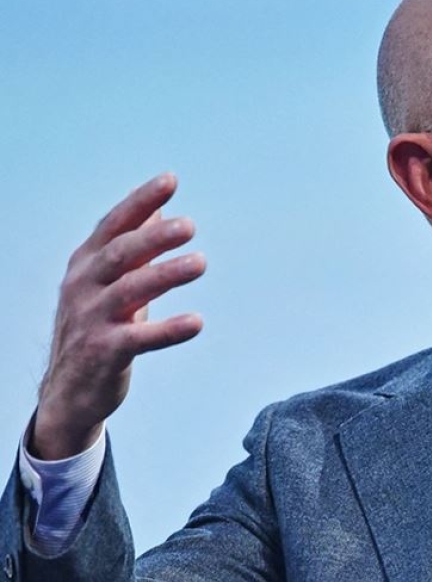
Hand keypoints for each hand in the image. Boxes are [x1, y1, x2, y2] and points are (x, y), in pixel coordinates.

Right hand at [32, 173, 205, 459]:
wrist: (70, 390)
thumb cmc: (97, 327)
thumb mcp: (108, 283)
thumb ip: (132, 248)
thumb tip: (158, 209)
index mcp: (85, 264)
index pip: (114, 225)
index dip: (140, 202)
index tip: (170, 180)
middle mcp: (83, 287)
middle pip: (120, 254)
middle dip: (153, 237)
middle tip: (190, 226)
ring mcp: (90, 320)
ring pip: (129, 291)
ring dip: (166, 275)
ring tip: (201, 262)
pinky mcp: (103, 353)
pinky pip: (138, 338)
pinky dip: (168, 329)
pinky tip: (197, 322)